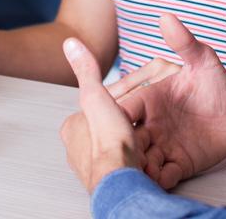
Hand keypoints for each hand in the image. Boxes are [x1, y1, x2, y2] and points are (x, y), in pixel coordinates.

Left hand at [60, 37, 140, 193]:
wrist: (123, 182)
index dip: (125, 94)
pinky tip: (152, 152)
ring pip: (121, 142)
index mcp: (72, 128)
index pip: (101, 103)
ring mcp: (95, 166)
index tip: (143, 91)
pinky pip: (130, 161)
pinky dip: (141, 155)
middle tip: (152, 112)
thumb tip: (70, 43)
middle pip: (110, 124)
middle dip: (129, 118)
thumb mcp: (96, 96)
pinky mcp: (113, 180)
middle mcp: (78, 149)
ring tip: (155, 132)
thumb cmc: (108, 143)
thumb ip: (87, 71)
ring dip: (137, 137)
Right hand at [109, 13, 225, 189]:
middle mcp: (150, 122)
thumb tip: (166, 17)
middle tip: (123, 151)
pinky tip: (160, 180)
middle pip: (126, 136)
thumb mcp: (204, 59)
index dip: (115, 114)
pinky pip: (163, 174)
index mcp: (149, 98)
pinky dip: (159, 179)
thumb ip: (184, 42)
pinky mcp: (178, 162)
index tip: (111, 121)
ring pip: (141, 158)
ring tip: (140, 171)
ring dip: (138, 166)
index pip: (123, 106)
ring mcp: (162, 144)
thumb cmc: (216, 83)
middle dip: (121, 145)